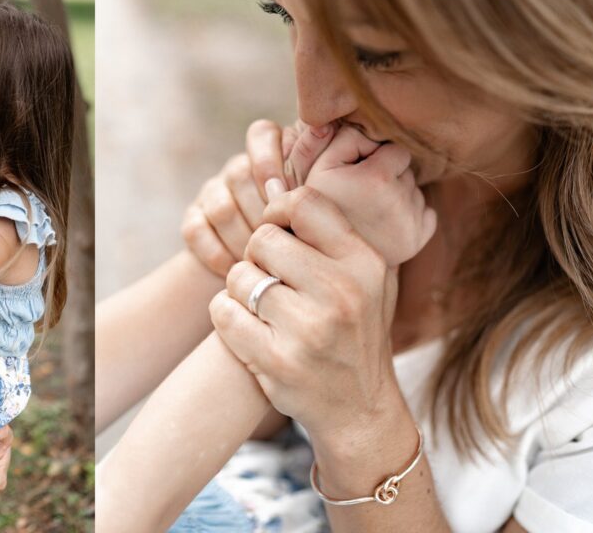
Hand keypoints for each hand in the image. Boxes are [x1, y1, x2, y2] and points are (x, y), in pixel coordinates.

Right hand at [182, 119, 348, 275]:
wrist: (265, 281)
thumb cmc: (309, 245)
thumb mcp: (319, 213)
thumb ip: (319, 183)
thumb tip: (319, 149)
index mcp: (273, 157)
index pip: (262, 133)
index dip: (268, 160)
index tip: (280, 194)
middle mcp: (240, 169)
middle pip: (240, 173)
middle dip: (259, 213)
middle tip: (278, 242)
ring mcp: (213, 193)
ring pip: (221, 206)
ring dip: (241, 238)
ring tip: (261, 263)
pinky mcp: (193, 218)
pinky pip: (196, 229)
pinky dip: (217, 253)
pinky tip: (233, 270)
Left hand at [210, 186, 430, 439]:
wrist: (360, 410)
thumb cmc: (355, 331)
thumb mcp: (369, 279)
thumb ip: (336, 234)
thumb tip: (281, 182)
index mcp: (364, 263)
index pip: (304, 203)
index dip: (277, 210)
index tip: (275, 229)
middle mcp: (342, 292)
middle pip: (263, 239)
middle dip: (256, 256)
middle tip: (269, 278)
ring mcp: (310, 329)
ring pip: (239, 276)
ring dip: (240, 289)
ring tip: (261, 306)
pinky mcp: (277, 361)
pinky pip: (224, 313)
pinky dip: (226, 316)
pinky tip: (246, 328)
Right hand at [303, 125, 436, 266]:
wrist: (325, 257)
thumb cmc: (319, 207)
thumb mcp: (318, 167)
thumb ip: (342, 137)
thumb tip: (366, 126)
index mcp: (377, 177)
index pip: (398, 150)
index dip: (378, 157)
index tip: (360, 171)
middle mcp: (400, 199)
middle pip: (407, 171)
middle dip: (389, 175)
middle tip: (362, 193)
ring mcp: (411, 222)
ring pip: (415, 191)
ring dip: (399, 195)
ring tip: (370, 209)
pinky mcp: (417, 240)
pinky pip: (427, 214)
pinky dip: (411, 216)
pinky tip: (385, 222)